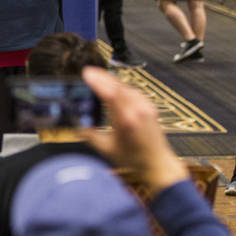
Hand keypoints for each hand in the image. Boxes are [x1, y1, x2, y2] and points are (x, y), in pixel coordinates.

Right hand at [80, 67, 188, 196]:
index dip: (98, 82)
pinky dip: (122, 86)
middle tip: (88, 72)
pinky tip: (115, 87)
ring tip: (98, 77)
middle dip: (102, 77)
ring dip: (112, 80)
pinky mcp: (149, 107)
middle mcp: (138, 111)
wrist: (157, 163)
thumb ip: (90, 136)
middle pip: (119, 86)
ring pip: (126, 86)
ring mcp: (146, 107)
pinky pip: (134, 91)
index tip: (87, 74)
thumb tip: (78, 126)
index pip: (111, 94)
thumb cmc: (134, 159)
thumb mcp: (107, 149)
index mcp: (127, 121)